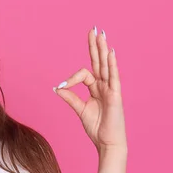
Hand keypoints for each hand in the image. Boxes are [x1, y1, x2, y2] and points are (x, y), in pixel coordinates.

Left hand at [53, 27, 126, 153]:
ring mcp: (111, 89)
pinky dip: (112, 65)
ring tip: (101, 34)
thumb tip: (57, 88)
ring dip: (103, 49)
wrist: (107, 142)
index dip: (71, 78)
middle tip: (93, 29)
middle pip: (99, 62)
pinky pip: (114, 77)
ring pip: (106, 65)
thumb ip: (70, 97)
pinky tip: (110, 53)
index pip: (85, 73)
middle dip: (95, 46)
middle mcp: (105, 86)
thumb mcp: (80, 110)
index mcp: (96, 88)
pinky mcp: (115, 96)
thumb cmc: (97, 128)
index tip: (62, 86)